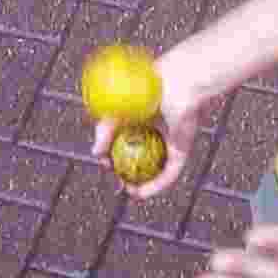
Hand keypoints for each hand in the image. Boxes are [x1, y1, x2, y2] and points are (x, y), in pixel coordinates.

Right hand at [92, 56, 204, 199]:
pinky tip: (140, 194)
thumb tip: (96, 153)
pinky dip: (154, 186)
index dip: (113, 156)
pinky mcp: (182, 150)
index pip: (125, 140)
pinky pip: (168, 173)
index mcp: (142, 116)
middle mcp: (157, 130)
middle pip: (140, 158)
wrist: (179, 83)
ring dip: (140, 185)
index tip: (103, 164)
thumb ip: (105, 129)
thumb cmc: (150, 86)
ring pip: (154, 170)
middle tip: (116, 183)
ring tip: (127, 192)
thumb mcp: (119, 107)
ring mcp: (170, 141)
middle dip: (126, 174)